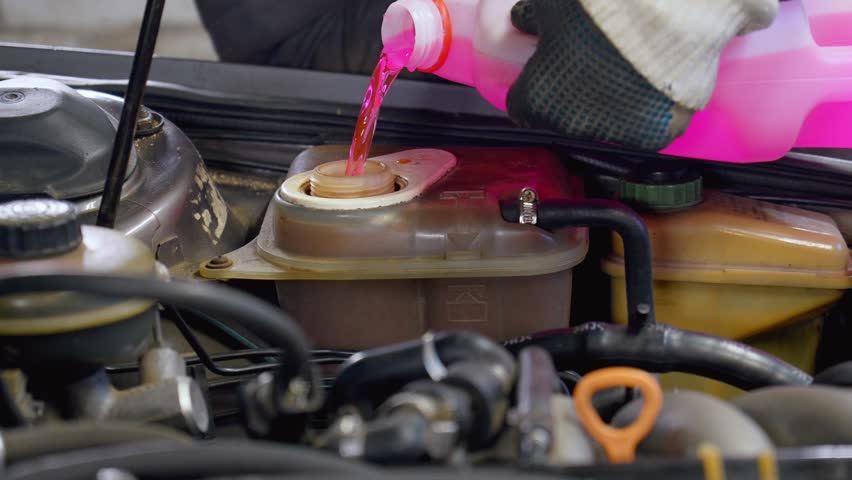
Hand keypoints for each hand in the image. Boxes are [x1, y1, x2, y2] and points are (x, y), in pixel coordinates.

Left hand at [506, 0, 776, 150]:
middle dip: (570, 94)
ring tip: (626, 69)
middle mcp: (570, 126)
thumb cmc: (595, 9)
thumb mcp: (552, 6)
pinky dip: (649, 110)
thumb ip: (532, 18)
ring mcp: (612, 134)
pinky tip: (654, 83)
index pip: (521, 106)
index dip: (533, 87)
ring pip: (605, 124)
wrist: (662, 14)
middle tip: (591, 62)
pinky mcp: (654, 136)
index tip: (545, 70)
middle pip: (563, 117)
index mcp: (535, 99)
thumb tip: (521, 18)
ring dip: (609, 103)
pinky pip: (647, 127)